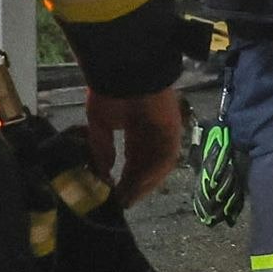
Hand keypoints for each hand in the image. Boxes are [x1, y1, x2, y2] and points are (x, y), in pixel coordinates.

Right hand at [91, 85, 184, 207]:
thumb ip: (102, 147)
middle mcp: (153, 132)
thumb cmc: (111, 91)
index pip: (135, 158)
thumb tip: (105, 171)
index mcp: (136, 127)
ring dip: (144, 183)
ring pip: (158, 165)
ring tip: (129, 198)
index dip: (127, 177)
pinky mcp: (173, 130)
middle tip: (122, 201)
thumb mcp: (99, 122)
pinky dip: (153, 173)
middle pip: (147, 165)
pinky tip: (138, 186)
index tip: (115, 193)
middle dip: (135, 184)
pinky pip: (165, 158)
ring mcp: (165, 131)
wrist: (125, 70)